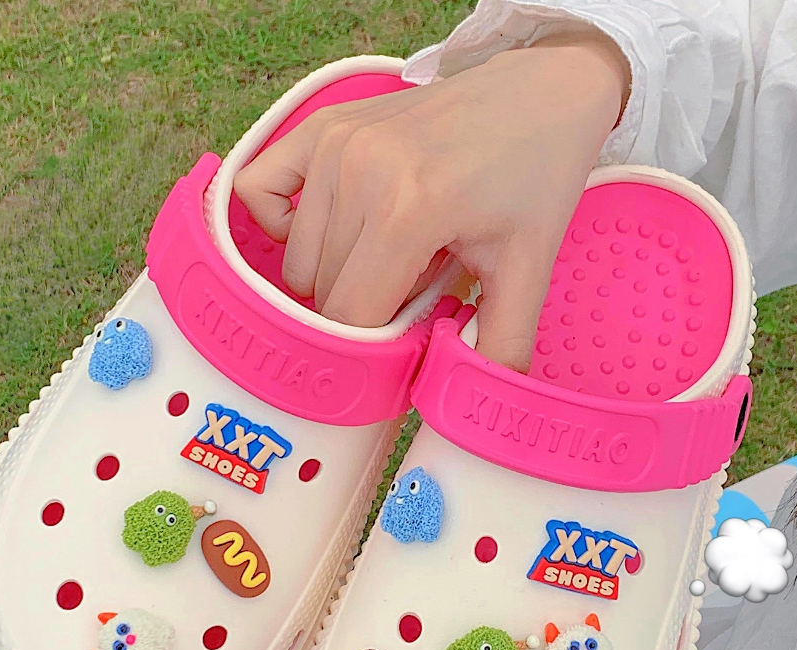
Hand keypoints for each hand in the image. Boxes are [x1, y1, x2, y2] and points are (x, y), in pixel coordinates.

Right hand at [234, 31, 628, 371]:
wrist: (539, 93)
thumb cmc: (534, 178)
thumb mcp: (530, 268)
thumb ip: (500, 345)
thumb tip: (469, 408)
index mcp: (410, 211)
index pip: (351, 317)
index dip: (376, 345)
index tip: (408, 338)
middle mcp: (359, 172)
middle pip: (323, 295)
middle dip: (363, 310)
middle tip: (415, 282)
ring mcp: (333, 145)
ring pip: (298, 263)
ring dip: (335, 275)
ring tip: (391, 249)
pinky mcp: (319, 127)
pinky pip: (257, 192)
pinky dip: (280, 226)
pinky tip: (327, 230)